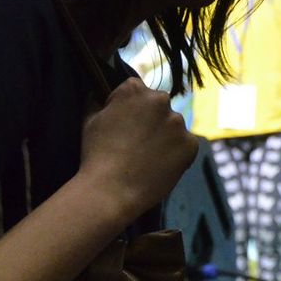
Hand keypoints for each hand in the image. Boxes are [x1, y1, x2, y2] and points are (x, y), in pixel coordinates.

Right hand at [75, 79, 197, 227]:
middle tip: (137, 143)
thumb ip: (97, 101)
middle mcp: (160, 100)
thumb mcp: (89, 120)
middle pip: (158, 106)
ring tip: (147, 158)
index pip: (137, 90)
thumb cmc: (96, 155)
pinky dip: (176, 154)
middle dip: (151, 119)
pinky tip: (160, 166)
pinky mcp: (190, 144)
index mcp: (134, 90)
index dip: (129, 109)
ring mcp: (177, 122)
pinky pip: (185, 145)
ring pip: (173, 126)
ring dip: (164, 137)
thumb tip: (96, 92)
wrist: (111, 190)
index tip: (123, 126)